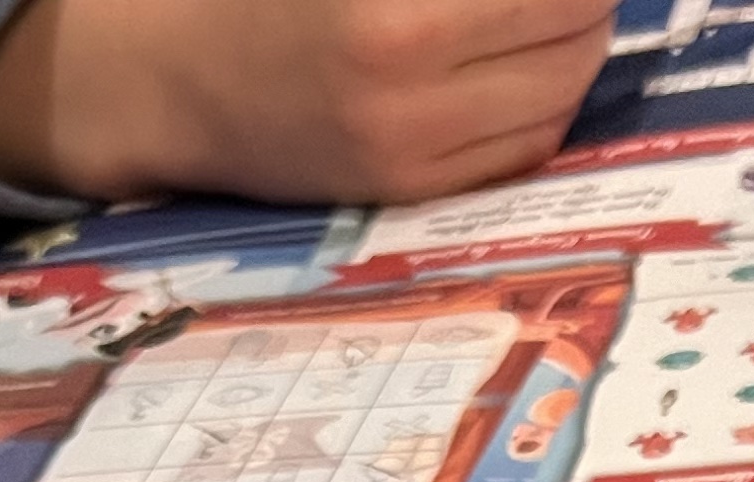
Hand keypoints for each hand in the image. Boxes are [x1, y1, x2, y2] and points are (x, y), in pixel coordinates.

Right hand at [0, 0, 617, 207]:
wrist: (174, 77)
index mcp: (400, 17)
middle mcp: (415, 98)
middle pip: (580, 39)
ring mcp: (415, 157)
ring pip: (563, 99)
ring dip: (570, 48)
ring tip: (530, 15)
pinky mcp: (413, 191)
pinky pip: (525, 149)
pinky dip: (538, 102)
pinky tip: (507, 67)